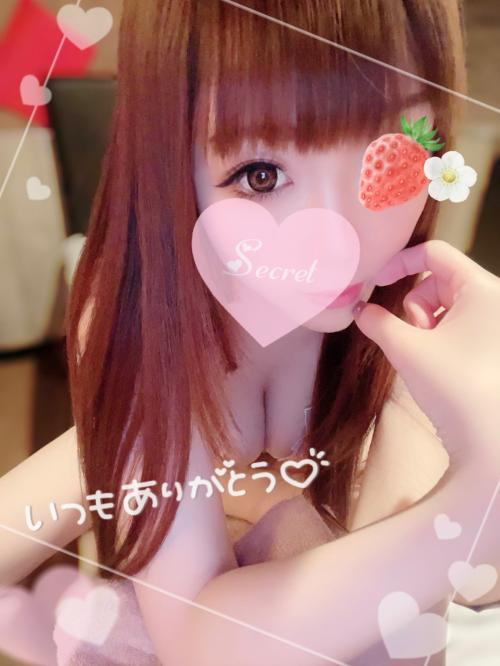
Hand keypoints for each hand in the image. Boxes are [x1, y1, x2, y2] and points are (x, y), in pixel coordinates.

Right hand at [353, 239, 499, 470]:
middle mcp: (496, 299)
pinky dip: (440, 337)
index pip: (434, 253)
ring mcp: (497, 323)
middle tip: (412, 338)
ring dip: (426, 324)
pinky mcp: (495, 345)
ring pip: (447, 304)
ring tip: (426, 354)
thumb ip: (377, 321)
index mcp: (482, 288)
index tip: (375, 284)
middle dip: (415, 306)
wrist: (488, 442)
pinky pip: (460, 324)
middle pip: (439, 280)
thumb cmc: (452, 386)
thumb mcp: (406, 349)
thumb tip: (358, 308)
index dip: (399, 263)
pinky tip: (437, 364)